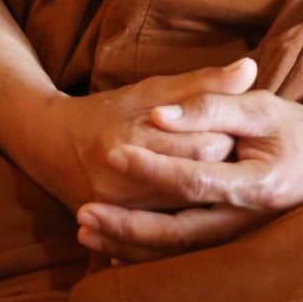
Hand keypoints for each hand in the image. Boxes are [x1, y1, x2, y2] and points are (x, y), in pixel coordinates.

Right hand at [11, 58, 258, 213]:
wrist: (52, 145)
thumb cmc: (110, 110)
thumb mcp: (154, 89)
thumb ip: (204, 83)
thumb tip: (250, 69)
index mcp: (137, 132)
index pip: (206, 143)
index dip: (228, 136)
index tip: (237, 130)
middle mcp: (126, 175)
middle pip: (200, 180)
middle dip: (221, 168)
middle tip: (232, 156)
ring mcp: (120, 206)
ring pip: (188, 211)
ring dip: (208, 195)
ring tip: (216, 177)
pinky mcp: (119, 225)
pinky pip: (168, 233)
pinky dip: (189, 219)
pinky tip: (201, 208)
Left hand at [76, 74, 302, 262]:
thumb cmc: (293, 130)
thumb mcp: (260, 107)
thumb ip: (210, 105)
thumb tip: (159, 115)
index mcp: (257, 184)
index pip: (195, 181)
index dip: (152, 169)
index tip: (113, 153)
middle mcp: (247, 221)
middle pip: (178, 232)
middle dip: (127, 225)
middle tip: (82, 212)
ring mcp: (238, 240)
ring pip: (176, 253)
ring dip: (127, 245)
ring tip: (85, 231)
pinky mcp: (228, 246)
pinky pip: (182, 260)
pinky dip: (145, 258)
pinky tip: (111, 254)